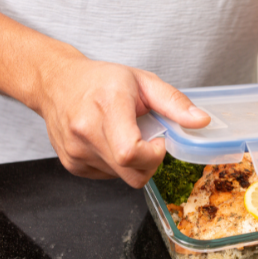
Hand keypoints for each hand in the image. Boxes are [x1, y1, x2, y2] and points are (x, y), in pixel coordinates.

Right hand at [37, 49, 209, 187]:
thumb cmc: (100, 80)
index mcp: (106, 107)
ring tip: (123, 134)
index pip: (131, 153)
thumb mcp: (143, 81)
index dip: (153, 155)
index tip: (158, 140)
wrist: (56, 83)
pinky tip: (110, 142)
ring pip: (122, 178)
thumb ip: (174, 103)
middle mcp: (85, 132)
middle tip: (146, 139)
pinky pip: (108, 177)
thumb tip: (201, 121)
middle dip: (149, 163)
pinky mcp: (72, 165)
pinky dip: (117, 164)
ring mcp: (76, 152)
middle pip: (131, 174)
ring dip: (132, 163)